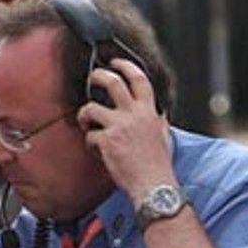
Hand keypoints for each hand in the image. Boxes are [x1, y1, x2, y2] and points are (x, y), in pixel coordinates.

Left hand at [77, 58, 176, 201]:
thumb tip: (160, 115)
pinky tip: (95, 150)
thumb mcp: (164, 137)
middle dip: (98, 76)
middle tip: (91, 78)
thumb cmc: (158, 166)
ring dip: (84, 114)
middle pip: (113, 82)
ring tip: (85, 122)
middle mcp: (135, 114)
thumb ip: (159, 122)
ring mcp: (120, 126)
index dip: (125, 66)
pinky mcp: (108, 141)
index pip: (139, 79)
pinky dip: (90, 142)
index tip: (115, 62)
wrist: (153, 185)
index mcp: (149, 112)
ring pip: (92, 107)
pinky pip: (90, 135)